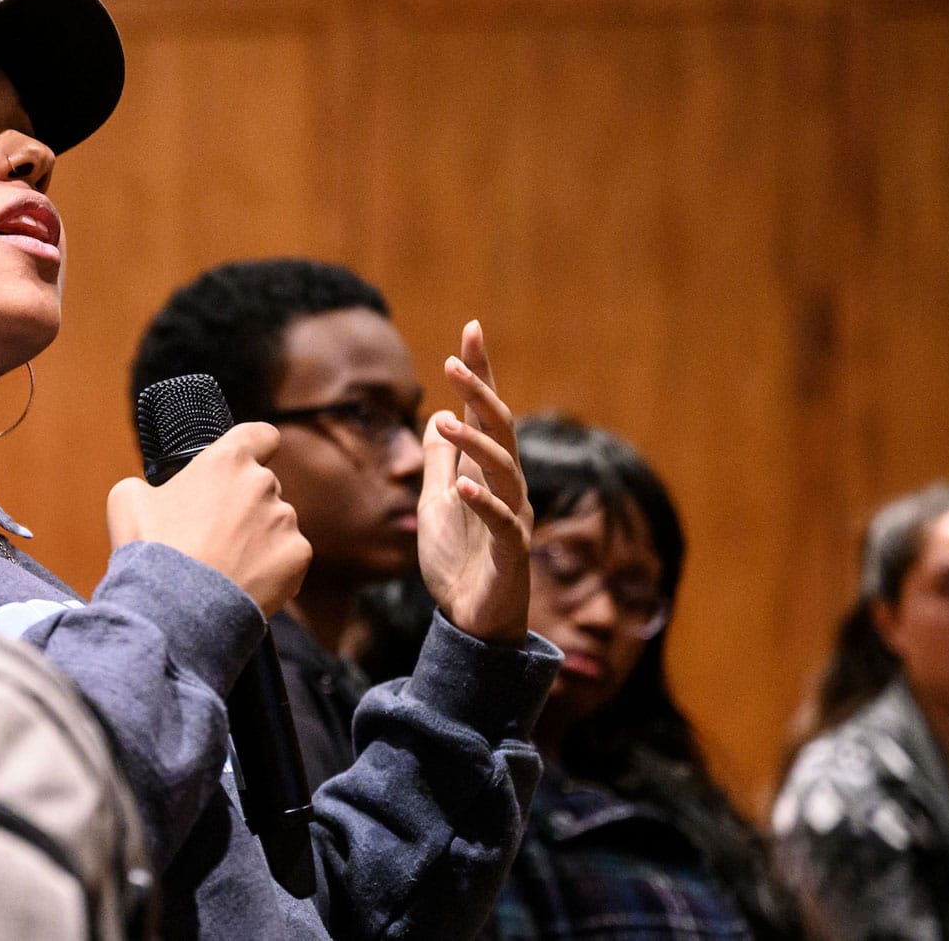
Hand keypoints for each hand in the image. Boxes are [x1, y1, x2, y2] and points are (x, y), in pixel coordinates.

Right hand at [107, 423, 311, 616]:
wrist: (175, 609)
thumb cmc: (151, 550)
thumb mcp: (127, 499)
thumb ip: (149, 482)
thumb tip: (153, 493)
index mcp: (227, 460)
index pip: (261, 434)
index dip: (255, 446)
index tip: (245, 462)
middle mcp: (262, 484)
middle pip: (264, 485)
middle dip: (245, 504)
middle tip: (214, 532)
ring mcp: (285, 521)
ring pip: (276, 522)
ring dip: (258, 536)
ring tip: (225, 564)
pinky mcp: (297, 556)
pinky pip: (288, 555)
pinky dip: (272, 567)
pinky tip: (242, 580)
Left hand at [417, 320, 532, 644]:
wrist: (470, 620)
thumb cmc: (458, 561)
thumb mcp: (436, 503)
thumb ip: (439, 463)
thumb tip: (435, 416)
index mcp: (486, 473)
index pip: (485, 413)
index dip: (479, 373)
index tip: (471, 329)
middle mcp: (506, 488)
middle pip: (502, 431)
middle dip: (481, 394)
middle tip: (454, 363)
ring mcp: (513, 518)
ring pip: (505, 470)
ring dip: (477, 443)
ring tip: (445, 420)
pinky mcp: (510, 553)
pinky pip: (502, 523)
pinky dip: (483, 504)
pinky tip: (462, 488)